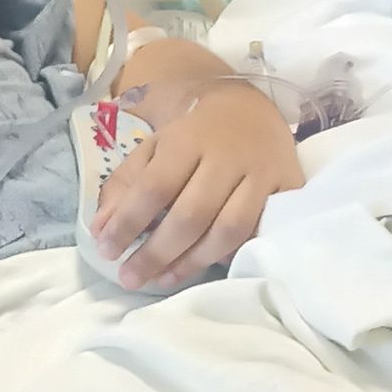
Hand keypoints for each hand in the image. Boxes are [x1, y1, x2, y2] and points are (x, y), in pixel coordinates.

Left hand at [91, 80, 303, 289]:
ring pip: (228, 231)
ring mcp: (261, 175)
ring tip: (163, 280)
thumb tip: (101, 230)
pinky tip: (207, 269)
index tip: (106, 251)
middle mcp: (226, 158)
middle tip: (130, 278)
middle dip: (157, 252)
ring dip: (192, 263)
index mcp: (186, 140)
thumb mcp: (153, 149)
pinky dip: (233, 256)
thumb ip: (125, 186)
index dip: (128, 222)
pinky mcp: (290, 190)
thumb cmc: (193, 137)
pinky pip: (261, 234)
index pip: (154, 187)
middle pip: (191, 215)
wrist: (250, 111)